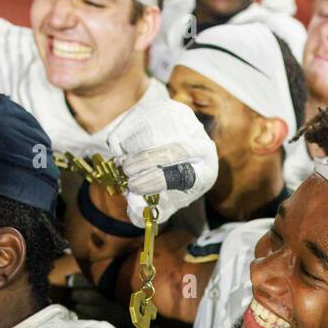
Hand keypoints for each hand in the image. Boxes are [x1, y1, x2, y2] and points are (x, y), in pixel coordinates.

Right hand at [102, 98, 216, 226]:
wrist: (174, 158)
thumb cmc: (168, 186)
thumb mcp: (162, 202)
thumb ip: (149, 211)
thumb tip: (135, 217)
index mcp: (206, 173)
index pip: (186, 176)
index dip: (157, 181)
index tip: (133, 187)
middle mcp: (204, 146)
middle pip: (175, 150)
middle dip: (144, 162)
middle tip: (124, 172)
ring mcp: (191, 125)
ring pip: (160, 129)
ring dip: (135, 146)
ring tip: (120, 161)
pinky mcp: (173, 109)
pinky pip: (148, 115)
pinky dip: (129, 131)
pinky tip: (121, 147)